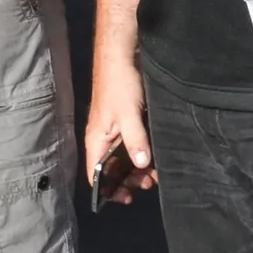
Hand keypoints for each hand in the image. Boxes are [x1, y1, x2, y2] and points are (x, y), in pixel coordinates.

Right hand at [82, 63, 156, 206]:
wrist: (122, 54)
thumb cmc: (119, 84)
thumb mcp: (128, 115)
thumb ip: (135, 141)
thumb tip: (142, 166)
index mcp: (97, 140)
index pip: (95, 174)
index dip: (108, 190)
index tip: (127, 198)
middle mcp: (104, 137)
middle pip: (112, 168)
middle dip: (130, 179)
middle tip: (150, 183)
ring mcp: (116, 129)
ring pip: (125, 157)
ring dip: (140, 166)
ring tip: (157, 172)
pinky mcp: (128, 120)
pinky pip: (135, 143)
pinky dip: (145, 152)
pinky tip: (158, 156)